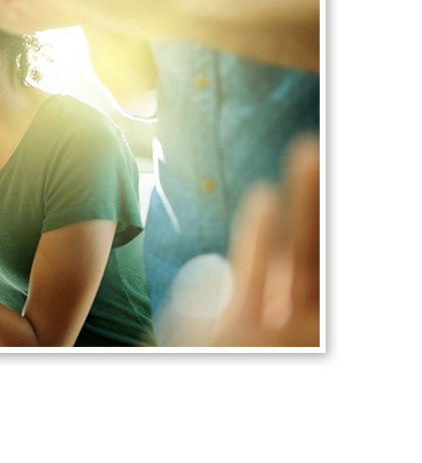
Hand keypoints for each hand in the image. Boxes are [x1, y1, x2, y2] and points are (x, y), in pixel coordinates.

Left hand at [206, 137, 320, 346]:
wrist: (201, 387)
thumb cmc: (234, 356)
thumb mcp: (252, 328)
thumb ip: (260, 289)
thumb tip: (253, 237)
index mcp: (318, 327)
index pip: (326, 263)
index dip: (330, 220)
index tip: (336, 170)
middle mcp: (312, 331)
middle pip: (329, 255)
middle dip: (333, 203)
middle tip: (333, 150)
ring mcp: (282, 333)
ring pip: (306, 255)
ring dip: (311, 199)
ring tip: (310, 151)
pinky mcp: (241, 330)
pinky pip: (256, 270)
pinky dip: (263, 231)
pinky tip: (265, 196)